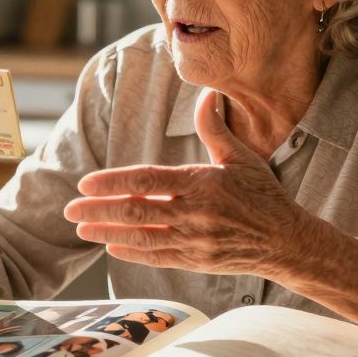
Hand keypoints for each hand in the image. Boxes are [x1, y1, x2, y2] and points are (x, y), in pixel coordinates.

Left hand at [63, 88, 311, 276]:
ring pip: (142, 237)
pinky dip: (132, 253)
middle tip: (70, 209)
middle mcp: (196, 213)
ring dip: (107, 233)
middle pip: (137, 211)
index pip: (148, 181)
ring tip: (82, 229)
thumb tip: (205, 94)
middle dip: (98, 210)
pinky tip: (111, 246)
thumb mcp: (241, 157)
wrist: (287, 241)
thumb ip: (214, 129)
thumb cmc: (263, 195)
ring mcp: (195, 240)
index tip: (86, 183)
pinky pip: (158, 258)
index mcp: (202, 183)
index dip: (113, 182)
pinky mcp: (198, 262)